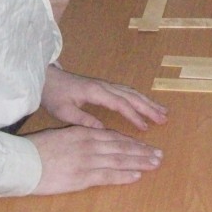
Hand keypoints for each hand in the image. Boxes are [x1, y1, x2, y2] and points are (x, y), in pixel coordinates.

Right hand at [27, 125, 163, 194]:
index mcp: (83, 133)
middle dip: (142, 151)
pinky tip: (137, 175)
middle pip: (121, 146)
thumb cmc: (36, 151)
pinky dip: (124, 175)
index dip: (131, 142)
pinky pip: (108, 175)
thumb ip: (79, 138)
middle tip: (159, 155)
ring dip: (139, 161)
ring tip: (154, 164)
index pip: (113, 137)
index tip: (145, 146)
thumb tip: (93, 141)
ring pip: (120, 159)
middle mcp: (89, 143)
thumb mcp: (61, 137)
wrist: (22, 162)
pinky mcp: (82, 176)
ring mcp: (87, 160)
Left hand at [41, 65, 168, 130]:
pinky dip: (139, 98)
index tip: (145, 128)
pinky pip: (126, 91)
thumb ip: (83, 120)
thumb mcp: (64, 111)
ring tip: (162, 112)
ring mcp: (106, 85)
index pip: (120, 104)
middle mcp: (104, 86)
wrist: (48, 79)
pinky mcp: (104, 87)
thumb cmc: (54, 95)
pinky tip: (146, 104)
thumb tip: (103, 132)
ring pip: (131, 92)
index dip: (134, 116)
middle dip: (148, 107)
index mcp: (96, 92)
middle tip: (164, 118)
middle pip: (131, 96)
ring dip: (147, 102)